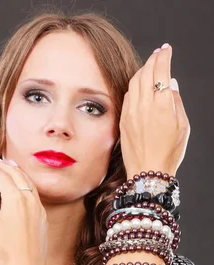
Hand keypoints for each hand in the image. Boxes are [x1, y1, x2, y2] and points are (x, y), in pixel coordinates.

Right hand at [0, 158, 47, 264]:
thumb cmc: (5, 249)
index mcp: (15, 199)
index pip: (2, 177)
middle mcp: (29, 200)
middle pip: (18, 176)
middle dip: (7, 166)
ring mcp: (38, 209)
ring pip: (29, 184)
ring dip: (20, 173)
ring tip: (12, 167)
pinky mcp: (43, 218)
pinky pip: (36, 195)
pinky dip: (28, 185)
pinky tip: (24, 188)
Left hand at [119, 43, 190, 178]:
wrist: (148, 172)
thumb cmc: (168, 153)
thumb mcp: (182, 126)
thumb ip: (176, 102)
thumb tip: (171, 84)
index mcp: (162, 105)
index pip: (161, 71)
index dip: (163, 56)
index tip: (166, 49)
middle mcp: (144, 106)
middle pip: (146, 72)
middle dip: (153, 59)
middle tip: (159, 53)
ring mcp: (131, 112)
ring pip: (134, 81)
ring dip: (142, 70)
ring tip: (149, 65)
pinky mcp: (123, 120)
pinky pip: (127, 95)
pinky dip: (134, 85)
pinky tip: (139, 85)